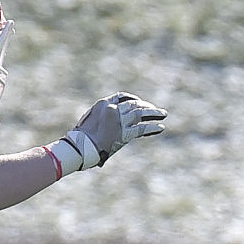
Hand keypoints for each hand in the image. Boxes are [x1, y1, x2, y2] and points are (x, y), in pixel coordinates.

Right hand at [50, 93, 167, 175]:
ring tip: (164, 114)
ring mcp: (119, 121)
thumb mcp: (89, 120)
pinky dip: (152, 127)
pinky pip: (142, 128)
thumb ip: (101, 117)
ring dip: (154, 113)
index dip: (133, 99)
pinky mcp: (124, 133)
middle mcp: (113, 109)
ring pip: (141, 114)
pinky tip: (160, 127)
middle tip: (155, 110)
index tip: (139, 103)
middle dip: (146, 106)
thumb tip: (108, 121)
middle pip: (134, 104)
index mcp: (103, 103)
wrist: (80, 147)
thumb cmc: (81, 137)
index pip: (122, 96)